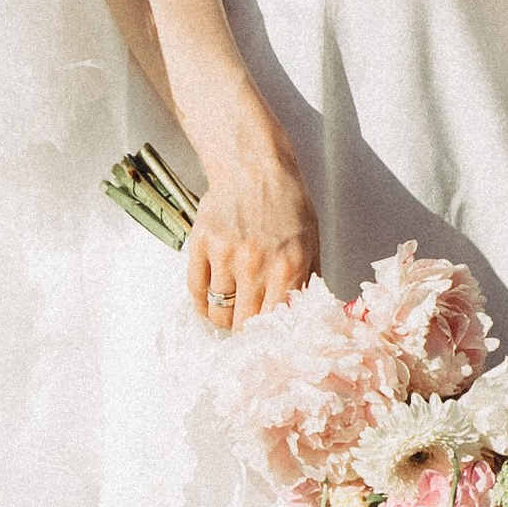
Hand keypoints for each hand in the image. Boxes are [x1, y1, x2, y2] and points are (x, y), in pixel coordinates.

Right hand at [183, 145, 318, 333]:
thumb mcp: (311, 242)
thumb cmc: (286, 203)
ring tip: (230, 313)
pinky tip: (211, 301)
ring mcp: (224, 255)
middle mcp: (255, 264)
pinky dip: (202, 304)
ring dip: (223, 319)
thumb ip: (309, 281)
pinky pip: (195, 291)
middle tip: (247, 330)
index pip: (275, 322)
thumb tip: (306, 318)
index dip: (271, 336)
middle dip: (246, 332)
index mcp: (288, 266)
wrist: (254, 168)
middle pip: (244, 324)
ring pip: (217, 312)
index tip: (268, 339)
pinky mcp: (200, 245)